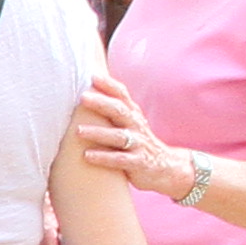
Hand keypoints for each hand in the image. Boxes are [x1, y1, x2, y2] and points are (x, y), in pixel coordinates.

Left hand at [74, 72, 168, 188]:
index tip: (93, 76)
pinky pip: (119, 159)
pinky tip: (86, 155)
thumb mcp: (131, 123)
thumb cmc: (139, 143)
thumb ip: (115, 110)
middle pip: (119, 111)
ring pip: (118, 136)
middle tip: (82, 98)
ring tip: (78, 130)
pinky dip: (103, 157)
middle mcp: (136, 126)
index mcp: (133, 114)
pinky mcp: (138, 163)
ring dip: (97, 133)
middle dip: (101, 103)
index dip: (109, 85)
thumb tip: (88, 92)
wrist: (167, 167)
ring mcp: (138, 144)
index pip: (122, 95)